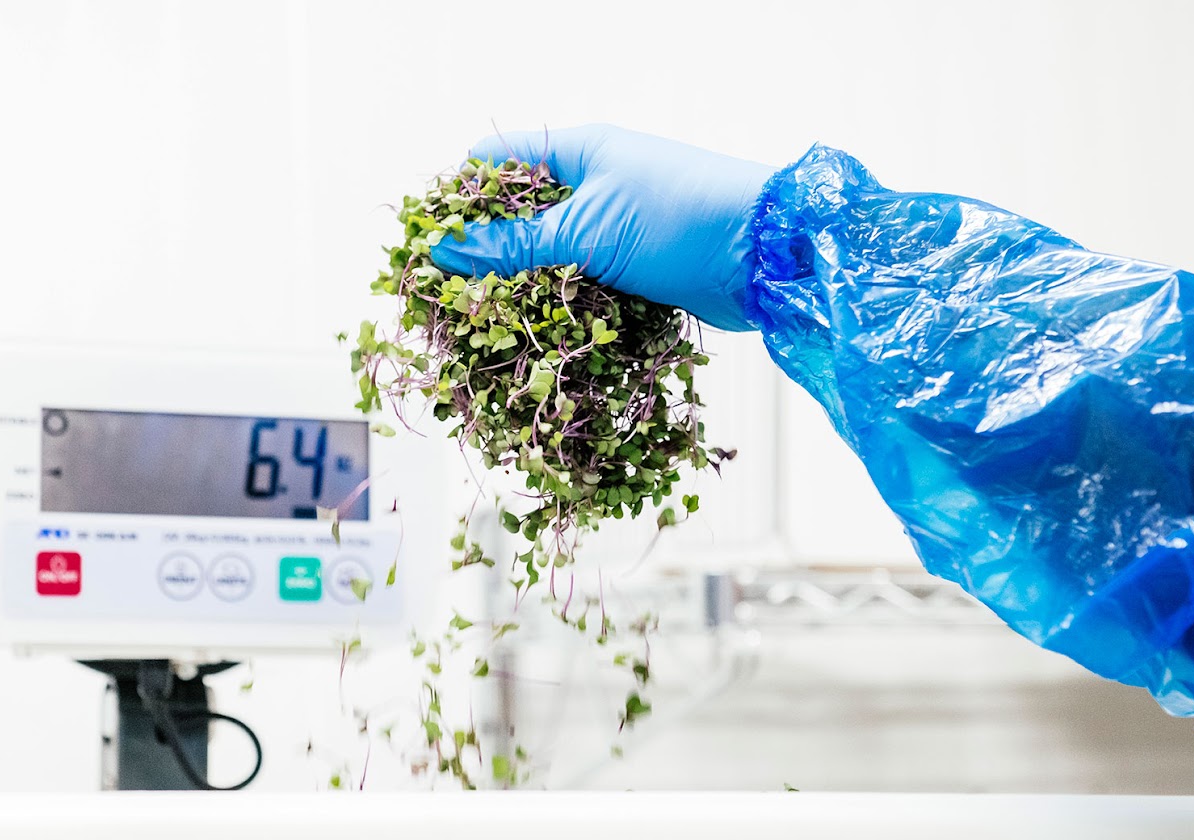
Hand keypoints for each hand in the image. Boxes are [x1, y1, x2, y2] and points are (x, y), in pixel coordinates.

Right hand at [428, 124, 776, 332]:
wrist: (769, 256)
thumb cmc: (679, 220)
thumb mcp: (584, 230)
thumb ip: (512, 246)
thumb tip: (444, 251)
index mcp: (580, 152)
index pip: (497, 160)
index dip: (457, 193)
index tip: (424, 237)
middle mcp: (595, 184)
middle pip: (518, 213)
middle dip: (482, 250)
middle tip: (444, 292)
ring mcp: (617, 228)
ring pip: (549, 256)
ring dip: (520, 286)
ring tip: (479, 323)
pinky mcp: (636, 269)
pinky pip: (581, 284)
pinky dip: (558, 306)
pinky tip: (532, 333)